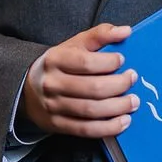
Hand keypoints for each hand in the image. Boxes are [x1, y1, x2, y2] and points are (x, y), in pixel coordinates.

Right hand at [20, 24, 137, 137]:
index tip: (122, 60)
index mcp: (55, 59)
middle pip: (92, 88)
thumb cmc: (59, 64)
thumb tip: (126, 31)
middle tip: (133, 80)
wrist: (27, 88)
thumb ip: (100, 35)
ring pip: (91, 110)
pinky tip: (124, 121)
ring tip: (133, 102)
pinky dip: (109, 128)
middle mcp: (52, 83)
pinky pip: (86, 130)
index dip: (108, 62)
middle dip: (119, 85)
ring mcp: (54, 106)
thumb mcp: (74, 44)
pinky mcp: (58, 125)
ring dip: (118, 107)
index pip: (85, 62)